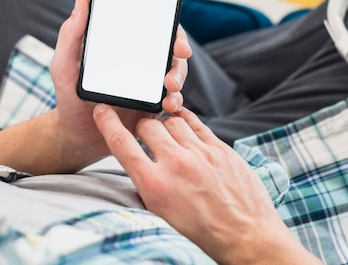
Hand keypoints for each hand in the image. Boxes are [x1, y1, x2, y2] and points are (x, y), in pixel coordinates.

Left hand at [49, 0, 191, 168]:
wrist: (75, 135)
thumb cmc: (69, 97)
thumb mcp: (65, 64)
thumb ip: (71, 34)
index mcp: (125, 48)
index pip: (153, 30)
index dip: (169, 29)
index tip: (174, 36)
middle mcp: (142, 64)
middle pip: (171, 51)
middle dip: (180, 52)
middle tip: (180, 55)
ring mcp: (150, 86)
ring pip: (176, 75)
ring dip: (179, 78)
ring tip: (171, 89)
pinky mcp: (154, 108)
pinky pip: (172, 101)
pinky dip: (175, 102)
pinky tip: (169, 106)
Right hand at [92, 105, 321, 263]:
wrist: (245, 237)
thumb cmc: (201, 232)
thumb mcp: (161, 213)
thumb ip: (146, 183)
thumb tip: (137, 160)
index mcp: (155, 184)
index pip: (122, 143)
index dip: (107, 122)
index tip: (102, 110)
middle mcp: (176, 164)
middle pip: (147, 125)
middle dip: (142, 128)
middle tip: (145, 136)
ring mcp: (201, 153)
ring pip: (172, 120)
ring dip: (166, 125)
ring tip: (169, 137)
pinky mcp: (220, 148)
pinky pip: (196, 123)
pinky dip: (186, 121)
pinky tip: (184, 126)